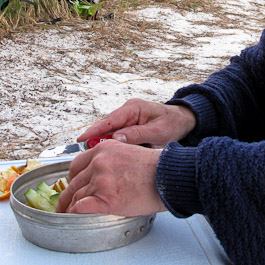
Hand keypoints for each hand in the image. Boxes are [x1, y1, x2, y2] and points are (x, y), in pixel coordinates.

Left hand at [55, 140, 166, 215]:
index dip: (71, 178)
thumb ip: (109, 159)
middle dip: (66, 195)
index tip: (70, 186)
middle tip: (63, 204)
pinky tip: (73, 216)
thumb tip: (99, 173)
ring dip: (69, 207)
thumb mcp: (127, 152)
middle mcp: (99, 163)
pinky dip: (74, 213)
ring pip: (76, 196)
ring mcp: (101, 181)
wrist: (167, 178)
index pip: (76, 165)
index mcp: (104, 149)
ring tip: (67, 214)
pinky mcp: (105, 199)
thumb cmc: (154, 168)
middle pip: (73, 182)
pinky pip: (81, 207)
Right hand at [78, 98, 195, 147]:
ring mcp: (128, 118)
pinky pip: (118, 135)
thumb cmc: (173, 124)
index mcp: (133, 108)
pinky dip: (114, 144)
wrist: (184, 120)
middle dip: (95, 139)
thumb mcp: (157, 131)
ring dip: (105, 143)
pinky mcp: (130, 125)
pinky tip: (110, 155)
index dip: (94, 130)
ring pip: (111, 132)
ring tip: (94, 157)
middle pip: (107, 126)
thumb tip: (116, 139)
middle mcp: (128, 111)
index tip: (81, 139)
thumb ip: (137, 134)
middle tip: (84, 153)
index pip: (109, 120)